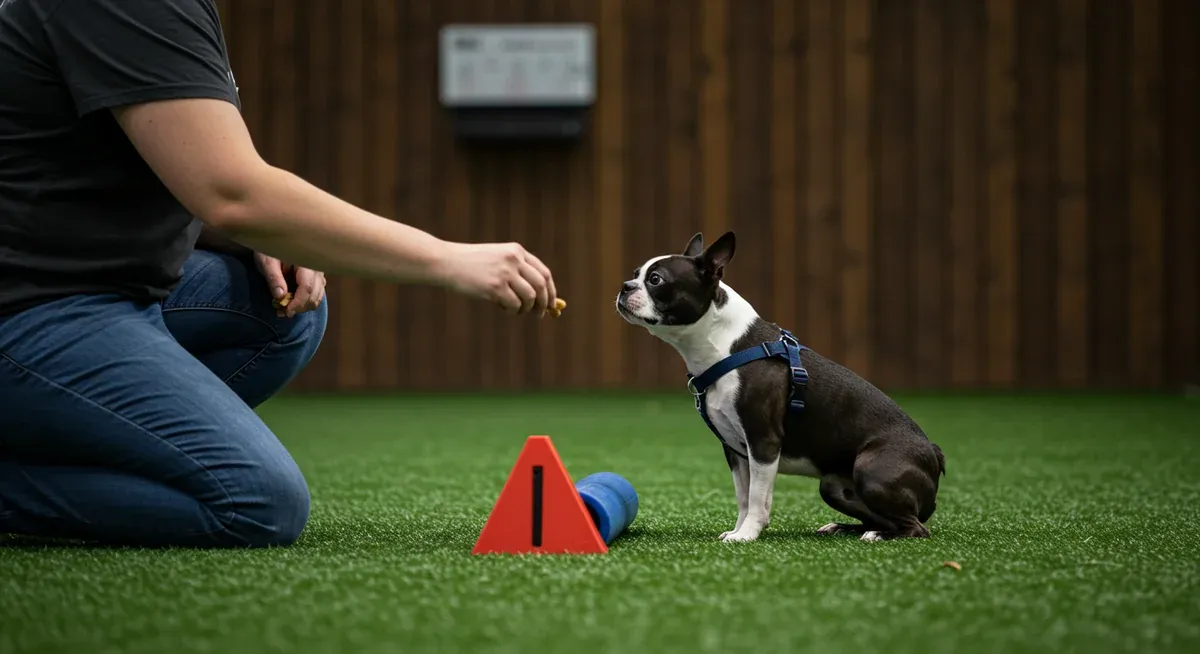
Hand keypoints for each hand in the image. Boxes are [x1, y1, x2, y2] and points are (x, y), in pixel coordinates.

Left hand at [254, 252, 326, 317]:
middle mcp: (316, 268)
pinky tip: (293, 302)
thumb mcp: (266, 261)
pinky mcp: (317, 277)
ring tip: (286, 309)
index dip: (298, 302)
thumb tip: (280, 296)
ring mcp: (319, 273)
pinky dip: (307, 302)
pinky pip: (317, 293)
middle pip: (315, 294)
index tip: (287, 311)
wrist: (274, 242)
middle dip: (300, 307)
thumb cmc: (269, 249)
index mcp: (305, 261)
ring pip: (318, 296)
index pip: (307, 286)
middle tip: (283, 313)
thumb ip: (274, 277)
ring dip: (303, 306)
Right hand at [434, 242, 556, 314]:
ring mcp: (505, 273)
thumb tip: (538, 299)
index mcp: (517, 251)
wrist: (447, 262)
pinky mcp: (495, 287)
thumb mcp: (497, 259)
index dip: (551, 291)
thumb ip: (517, 272)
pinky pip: (514, 305)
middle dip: (544, 303)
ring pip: (530, 297)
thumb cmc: (471, 264)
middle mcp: (514, 260)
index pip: (544, 273)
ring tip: (514, 309)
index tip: (551, 304)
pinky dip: (512, 311)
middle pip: (541, 286)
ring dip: (525, 308)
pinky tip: (502, 307)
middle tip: (539, 315)